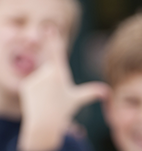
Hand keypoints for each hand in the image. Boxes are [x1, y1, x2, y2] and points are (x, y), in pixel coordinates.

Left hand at [18, 28, 108, 150]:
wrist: (45, 123)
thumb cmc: (64, 110)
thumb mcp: (78, 100)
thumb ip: (91, 92)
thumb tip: (107, 92)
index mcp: (60, 74)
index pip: (57, 53)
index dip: (54, 39)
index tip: (51, 27)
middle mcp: (47, 74)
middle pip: (51, 72)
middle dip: (52, 84)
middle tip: (53, 96)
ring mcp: (35, 79)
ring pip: (41, 79)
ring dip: (44, 88)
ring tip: (47, 100)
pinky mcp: (25, 85)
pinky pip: (32, 84)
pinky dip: (35, 92)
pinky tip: (38, 100)